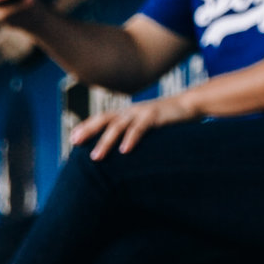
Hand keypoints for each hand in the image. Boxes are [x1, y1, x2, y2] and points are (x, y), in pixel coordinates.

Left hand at [68, 94, 189, 159]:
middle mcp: (130, 111)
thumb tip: (123, 153)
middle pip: (104, 119)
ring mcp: (141, 112)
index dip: (87, 126)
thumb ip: (134, 134)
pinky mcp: (155, 116)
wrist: (189, 105)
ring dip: (105, 142)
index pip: (102, 119)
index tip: (73, 138)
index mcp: (127, 114)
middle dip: (88, 130)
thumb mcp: (148, 126)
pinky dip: (131, 139)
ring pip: (118, 126)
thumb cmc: (168, 121)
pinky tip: (124, 151)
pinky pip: (140, 128)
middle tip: (75, 143)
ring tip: (96, 157)